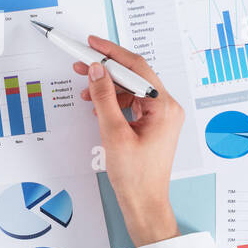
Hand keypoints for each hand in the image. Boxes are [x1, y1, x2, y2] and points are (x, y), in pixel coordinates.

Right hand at [75, 35, 184, 246]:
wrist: (144, 203)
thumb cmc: (136, 176)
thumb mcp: (114, 133)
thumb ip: (104, 98)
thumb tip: (97, 71)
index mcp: (163, 107)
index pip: (137, 68)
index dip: (111, 53)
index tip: (92, 44)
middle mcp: (166, 108)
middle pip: (134, 76)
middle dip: (106, 70)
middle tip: (82, 64)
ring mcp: (160, 117)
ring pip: (130, 89)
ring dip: (107, 88)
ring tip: (86, 91)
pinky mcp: (152, 125)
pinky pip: (131, 103)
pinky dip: (112, 102)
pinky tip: (97, 108)